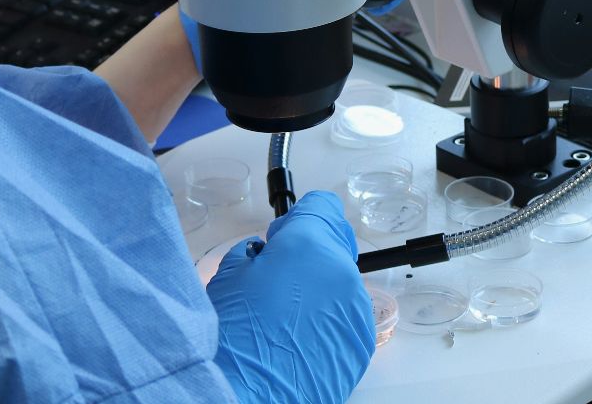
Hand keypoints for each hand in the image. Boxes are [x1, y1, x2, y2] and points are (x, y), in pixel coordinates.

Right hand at [206, 191, 375, 403]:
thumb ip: (255, 253)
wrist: (249, 397)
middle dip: (308, 256)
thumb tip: (268, 254)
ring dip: (318, 291)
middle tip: (276, 282)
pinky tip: (298, 341)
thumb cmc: (233, 337)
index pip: (322, 207)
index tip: (280, 239)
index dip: (298, 220)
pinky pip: (346, 316)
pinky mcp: (363, 341)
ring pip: (340, 283)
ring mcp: (356, 309)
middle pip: (333, 245)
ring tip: (285, 320)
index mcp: (309, 246)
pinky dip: (327, 322)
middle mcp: (342, 272)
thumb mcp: (228, 276)